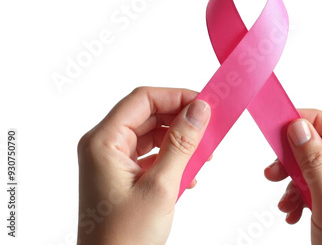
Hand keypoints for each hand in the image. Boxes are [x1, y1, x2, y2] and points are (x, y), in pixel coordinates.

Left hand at [77, 87, 210, 244]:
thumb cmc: (124, 237)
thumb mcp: (161, 186)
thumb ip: (181, 143)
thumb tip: (200, 109)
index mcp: (103, 142)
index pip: (143, 99)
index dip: (176, 96)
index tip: (206, 104)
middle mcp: (104, 146)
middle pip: (149, 115)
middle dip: (182, 120)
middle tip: (211, 126)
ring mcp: (112, 161)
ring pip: (153, 134)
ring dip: (181, 141)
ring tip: (205, 153)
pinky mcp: (123, 175)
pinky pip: (151, 154)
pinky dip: (173, 159)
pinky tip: (190, 174)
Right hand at [264, 109, 321, 244]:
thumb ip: (314, 163)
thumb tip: (299, 128)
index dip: (315, 120)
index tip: (285, 120)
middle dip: (298, 156)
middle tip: (274, 162)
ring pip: (319, 167)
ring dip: (295, 179)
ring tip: (280, 194)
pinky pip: (317, 185)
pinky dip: (299, 194)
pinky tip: (290, 210)